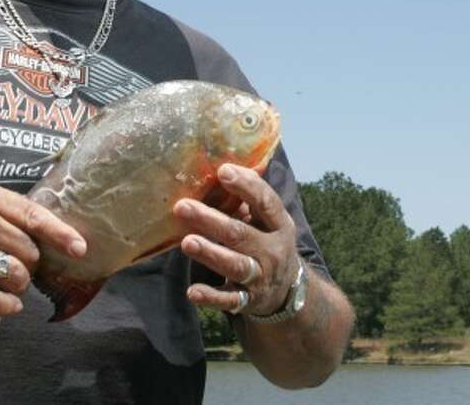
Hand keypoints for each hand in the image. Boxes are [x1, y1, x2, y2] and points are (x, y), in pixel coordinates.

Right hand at [0, 182, 85, 318]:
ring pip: (18, 276)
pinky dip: (7, 305)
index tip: (80, 249)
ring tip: (3, 281)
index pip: (34, 216)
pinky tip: (5, 302)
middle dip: (29, 264)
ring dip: (18, 285)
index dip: (61, 234)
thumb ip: (6, 214)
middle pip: (30, 252)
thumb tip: (47, 237)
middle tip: (13, 265)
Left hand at [174, 163, 297, 317]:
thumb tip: (219, 168)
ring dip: (211, 253)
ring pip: (235, 265)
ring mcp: (261, 276)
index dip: (246, 186)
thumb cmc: (267, 242)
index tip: (222, 171)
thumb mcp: (268, 221)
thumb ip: (248, 198)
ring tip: (187, 242)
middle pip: (240, 233)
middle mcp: (272, 250)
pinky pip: (230, 300)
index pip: (265, 202)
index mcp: (279, 224)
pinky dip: (212, 297)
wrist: (288, 291)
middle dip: (211, 220)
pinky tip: (193, 292)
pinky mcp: (249, 300)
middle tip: (182, 207)